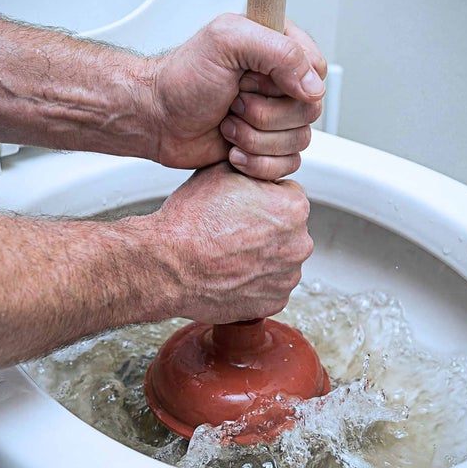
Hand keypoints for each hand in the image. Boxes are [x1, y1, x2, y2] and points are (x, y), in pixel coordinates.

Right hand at [147, 162, 312, 322]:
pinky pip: (269, 287)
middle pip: (286, 230)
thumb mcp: (221, 170)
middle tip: (231, 230)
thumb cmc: (190, 221)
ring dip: (260, 256)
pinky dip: (254, 282)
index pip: (287, 194)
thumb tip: (255, 164)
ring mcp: (287, 277)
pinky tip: (230, 273)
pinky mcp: (273, 303)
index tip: (240, 206)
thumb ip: (252, 167)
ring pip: (279, 259)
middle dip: (265, 228)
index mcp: (294, 208)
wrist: (168, 265)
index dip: (260, 197)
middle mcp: (298, 244)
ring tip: (228, 253)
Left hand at [149, 14, 326, 179]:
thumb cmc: (181, 80)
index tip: (251, 80)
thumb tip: (314, 87)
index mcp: (277, 48)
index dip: (289, 84)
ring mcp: (276, 117)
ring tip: (227, 125)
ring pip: (299, 140)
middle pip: (309, 111)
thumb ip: (279, 52)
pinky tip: (232, 150)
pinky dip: (257, 163)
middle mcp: (280, 83)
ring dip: (256, 139)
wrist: (157, 121)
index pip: (317, 70)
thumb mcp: (226, 42)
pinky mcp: (268, 147)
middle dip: (264, 115)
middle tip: (233, 103)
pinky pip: (288, 164)